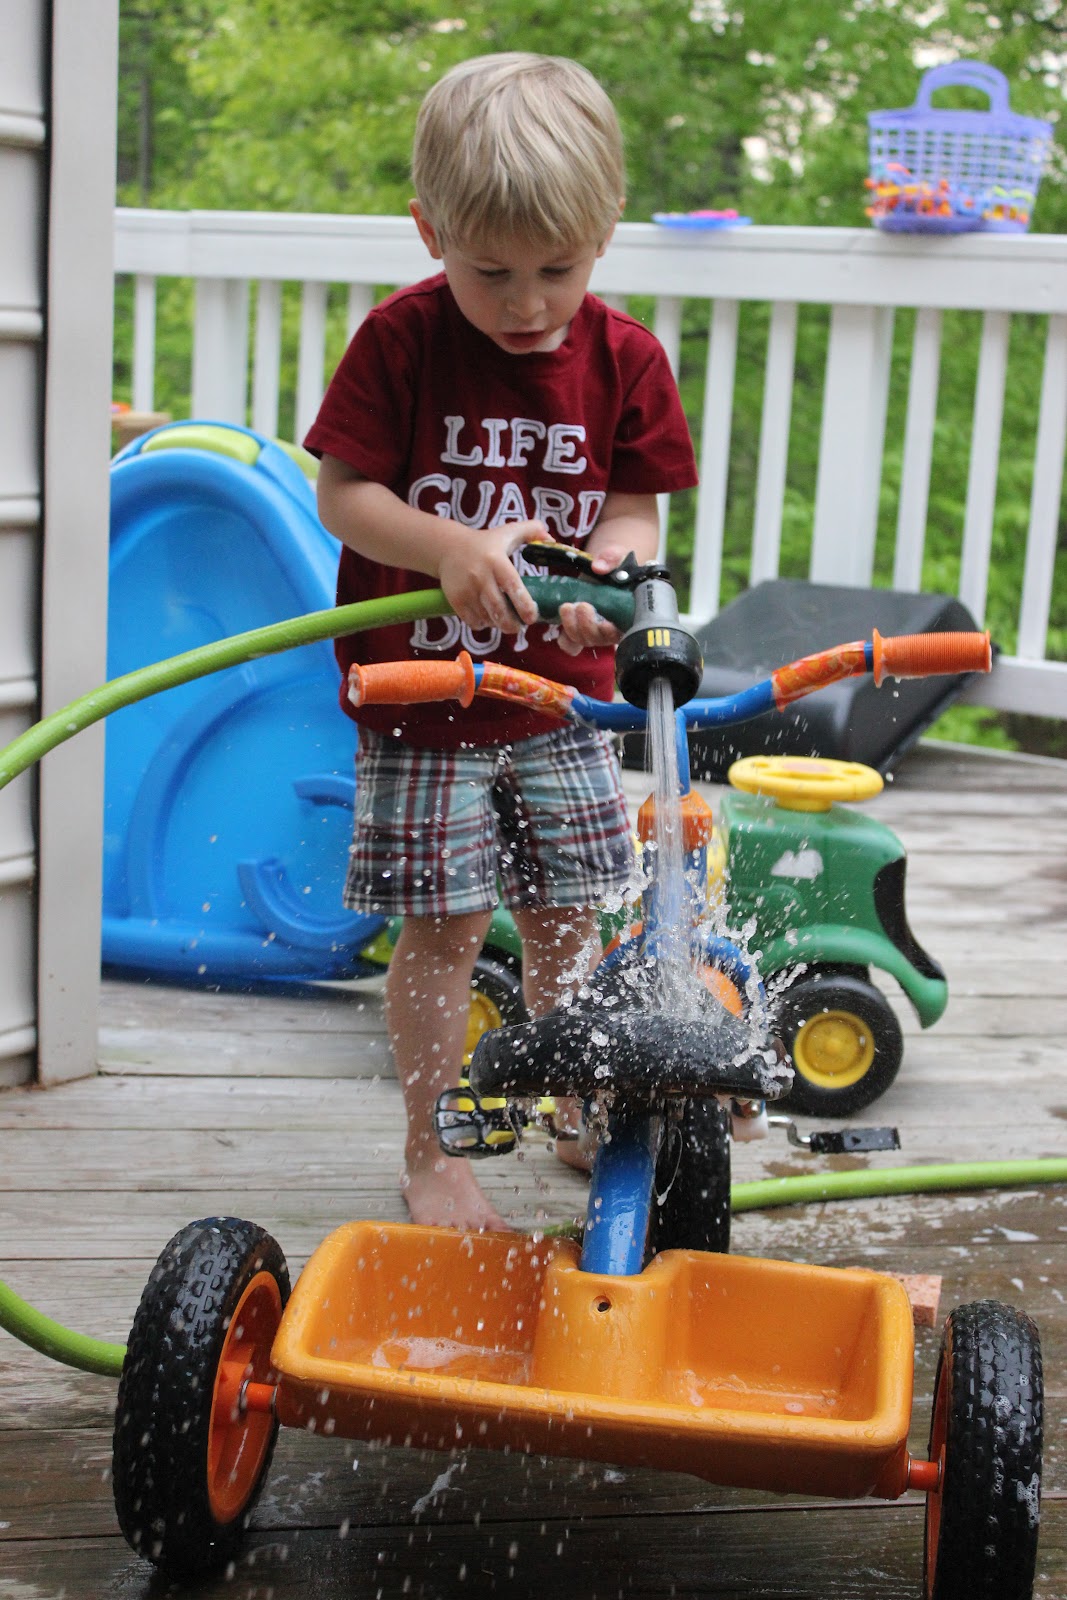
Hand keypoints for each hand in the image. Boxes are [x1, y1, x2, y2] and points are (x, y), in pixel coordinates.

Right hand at [437, 520, 548, 632]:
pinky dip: (483, 624)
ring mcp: (467, 590)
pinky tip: (487, 616)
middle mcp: (481, 576)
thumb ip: (533, 531)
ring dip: (498, 624)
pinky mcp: (456, 600)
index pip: (513, 587)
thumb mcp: (508, 532)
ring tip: (504, 620)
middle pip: (500, 610)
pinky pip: (474, 622)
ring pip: (487, 618)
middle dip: (513, 625)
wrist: (448, 547)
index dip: (525, 606)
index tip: (532, 617)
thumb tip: (552, 540)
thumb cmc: (485, 542)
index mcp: (496, 561)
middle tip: (520, 626)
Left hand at [555, 539, 631, 654]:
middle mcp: (612, 629)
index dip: (613, 633)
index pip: (622, 633)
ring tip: (567, 607)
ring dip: (572, 626)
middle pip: (599, 639)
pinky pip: (570, 645)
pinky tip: (562, 622)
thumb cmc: (616, 567)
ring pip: (583, 640)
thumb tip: (598, 567)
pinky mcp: (579, 631)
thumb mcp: (618, 557)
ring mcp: (594, 633)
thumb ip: (612, 558)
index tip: (606, 624)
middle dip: (588, 625)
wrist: (602, 571)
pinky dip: (564, 639)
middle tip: (583, 605)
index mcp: (627, 616)